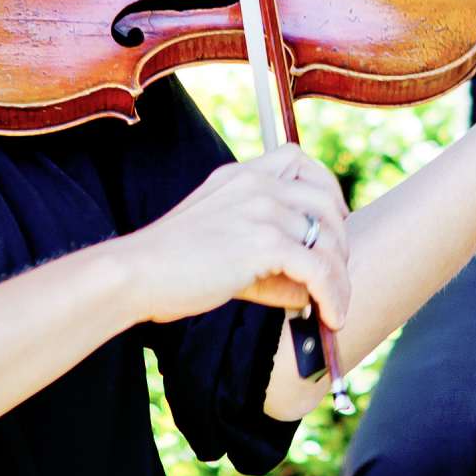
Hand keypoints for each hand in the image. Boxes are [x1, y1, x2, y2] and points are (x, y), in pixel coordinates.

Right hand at [112, 146, 350, 329]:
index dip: (324, 189)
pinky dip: (332, 295)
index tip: (331, 221)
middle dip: (339, 240)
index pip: (298, 159)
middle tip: (336, 274)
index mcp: (241, 175)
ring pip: (327, 241)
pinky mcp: (265, 243)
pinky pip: (319, 269)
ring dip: (338, 279)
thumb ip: (262, 252)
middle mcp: (256, 184)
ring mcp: (263, 210)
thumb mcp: (219, 239)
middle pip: (325, 200)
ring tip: (334, 308)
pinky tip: (329, 316)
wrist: (136, 273)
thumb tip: (306, 290)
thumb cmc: (169, 265)